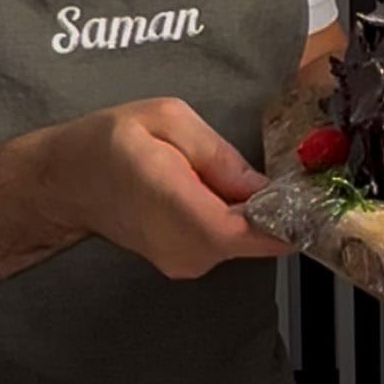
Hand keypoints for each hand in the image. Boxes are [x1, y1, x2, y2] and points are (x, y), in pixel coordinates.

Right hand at [36, 97, 292, 279]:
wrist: (68, 181)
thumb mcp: (168, 120)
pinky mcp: (185, 263)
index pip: (249, 232)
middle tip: (290, 173)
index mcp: (180, 208)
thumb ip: (218, 155)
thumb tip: (261, 185)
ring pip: (243, 240)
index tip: (314, 198)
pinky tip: (221, 190)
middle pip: (255, 237)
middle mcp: (186, 248)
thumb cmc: (112, 142)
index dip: (288, 218)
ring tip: (239, 174)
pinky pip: (226, 242)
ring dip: (255, 212)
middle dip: (277, 208)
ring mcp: (185, 262)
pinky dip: (236, 218)